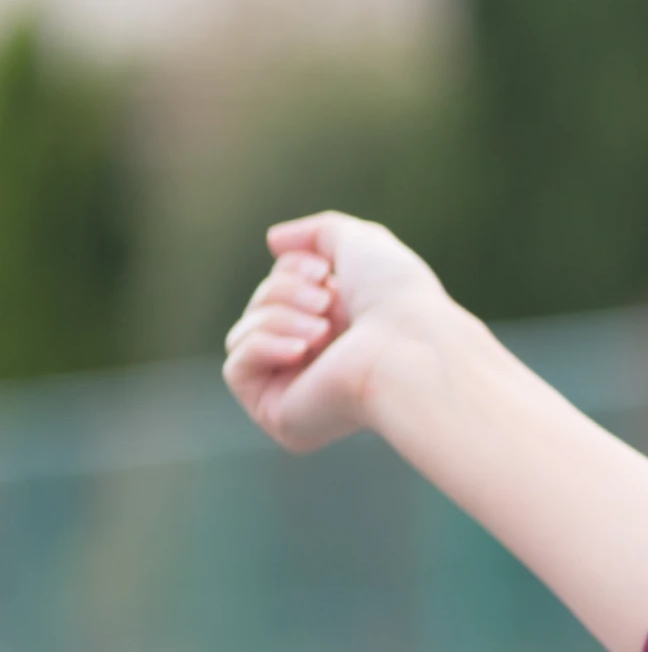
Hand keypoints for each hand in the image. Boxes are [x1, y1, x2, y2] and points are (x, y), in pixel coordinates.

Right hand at [220, 212, 461, 454]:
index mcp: (340, 327)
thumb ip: (317, 233)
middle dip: (283, 292)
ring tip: (322, 329)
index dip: (293, 271)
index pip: (280, 289)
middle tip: (326, 302)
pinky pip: (236, 367)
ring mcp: (299, 392)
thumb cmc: (395, 297)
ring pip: (241, 334)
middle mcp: (320, 362)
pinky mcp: (282, 418)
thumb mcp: (358, 242)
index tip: (325, 272)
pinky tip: (301, 350)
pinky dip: (262, 346)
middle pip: (258, 308)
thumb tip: (275, 241)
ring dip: (278, 317)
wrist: (408, 347)